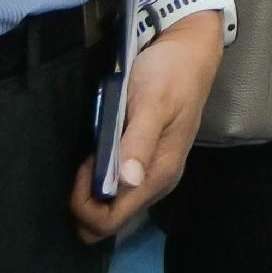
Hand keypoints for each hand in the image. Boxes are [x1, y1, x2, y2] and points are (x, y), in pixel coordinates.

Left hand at [72, 7, 219, 242]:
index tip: (80, 169)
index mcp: (159, 174)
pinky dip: (99, 184)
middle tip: (80, 164)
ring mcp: (153, 174)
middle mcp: (157, 183)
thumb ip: (138, 142)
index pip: (111, 220)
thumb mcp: (151, 103)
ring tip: (88, 156)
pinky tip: (96, 157)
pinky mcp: (147, 162)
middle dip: (84, 204)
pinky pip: (117, 191)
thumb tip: (127, 180)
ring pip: (112, 208)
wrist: (191, 52)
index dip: (85, 205)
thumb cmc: (169, 74)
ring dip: (90, 194)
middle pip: (109, 220)